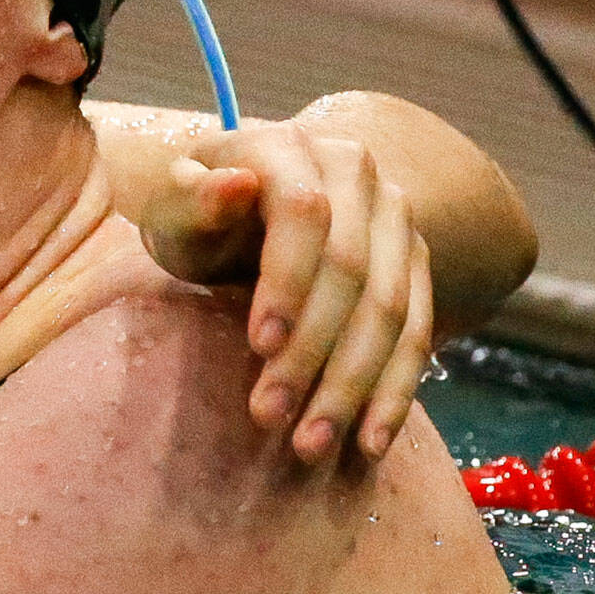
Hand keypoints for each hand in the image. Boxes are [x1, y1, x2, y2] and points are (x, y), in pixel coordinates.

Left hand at [135, 123, 430, 462]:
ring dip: (354, 386)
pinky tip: (369, 441)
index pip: (305, 214)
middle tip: (271, 416)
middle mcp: (359, 175)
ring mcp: (397, 220)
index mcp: (292, 149)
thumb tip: (233, 185)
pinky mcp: (416, 265)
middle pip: (353, 271)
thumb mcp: (175, 204)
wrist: (242, 207)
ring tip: (311, 444)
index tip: (259, 345)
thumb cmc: (195, 211)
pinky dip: (395, 391)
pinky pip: (419, 335)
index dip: (288, 281)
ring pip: (393, 311)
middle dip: (314, 352)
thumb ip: (192, 199)